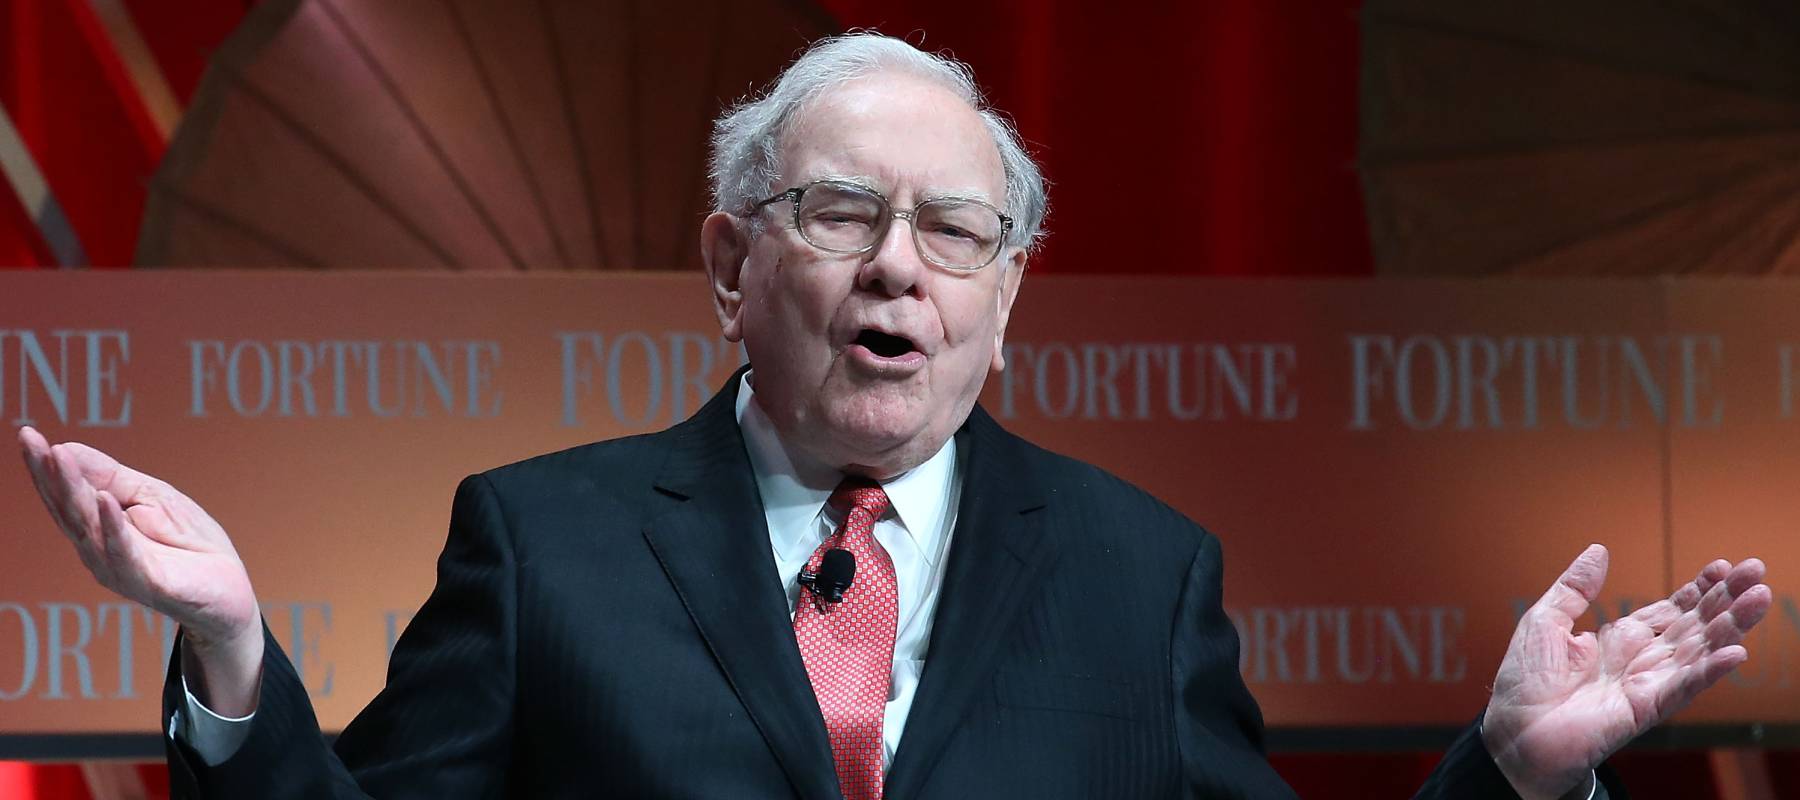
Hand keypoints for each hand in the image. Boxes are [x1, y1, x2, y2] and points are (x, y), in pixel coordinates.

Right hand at [18, 426, 262, 712]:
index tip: (27, 434)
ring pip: (89, 530)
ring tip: (60, 459)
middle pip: (68, 510)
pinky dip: (114, 528)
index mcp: (98, 529)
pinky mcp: (148, 583)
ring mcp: (120, 569)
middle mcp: (99, 550)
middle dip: (48, 475)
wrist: (229, 590)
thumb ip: (110, 478)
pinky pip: (126, 555)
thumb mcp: (151, 497)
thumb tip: (65, 448)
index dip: (43, 466)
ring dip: (74, 494)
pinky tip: (105, 502)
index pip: (64, 495)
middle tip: (33, 441)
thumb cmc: (188, 543)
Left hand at [1481, 544, 1769, 799]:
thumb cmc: (1524, 683)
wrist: (1514, 733)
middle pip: (1694, 624)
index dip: (1698, 589)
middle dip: (1726, 598)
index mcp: (1620, 638)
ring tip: (1758, 599)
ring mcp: (1648, 683)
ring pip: (1699, 650)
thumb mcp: (1545, 620)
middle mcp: (1641, 659)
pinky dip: (1709, 670)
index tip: (1722, 565)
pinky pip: (1683, 687)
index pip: (1671, 609)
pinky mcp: (1645, 707)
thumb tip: (1598, 550)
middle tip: (1756, 569)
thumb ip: (1575, 587)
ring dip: (1730, 626)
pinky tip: (1735, 652)